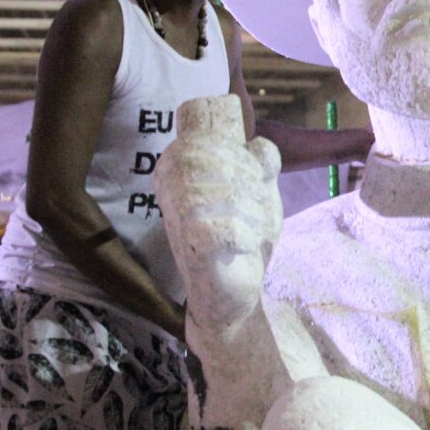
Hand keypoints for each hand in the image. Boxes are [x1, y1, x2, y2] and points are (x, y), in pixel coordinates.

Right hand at [155, 96, 282, 328]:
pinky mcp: (190, 243)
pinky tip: (240, 247)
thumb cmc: (240, 238)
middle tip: (251, 211)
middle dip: (252, 185)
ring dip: (253, 213)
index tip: (251, 180)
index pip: (213, 134)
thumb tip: (258, 142)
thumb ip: (260, 164)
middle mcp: (170, 184)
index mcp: (178, 164)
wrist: (234, 295)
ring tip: (246, 230)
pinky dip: (247, 237)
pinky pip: (232, 227)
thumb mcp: (258, 193)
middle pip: (226, 159)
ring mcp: (177, 213)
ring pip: (234, 193)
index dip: (244, 157)